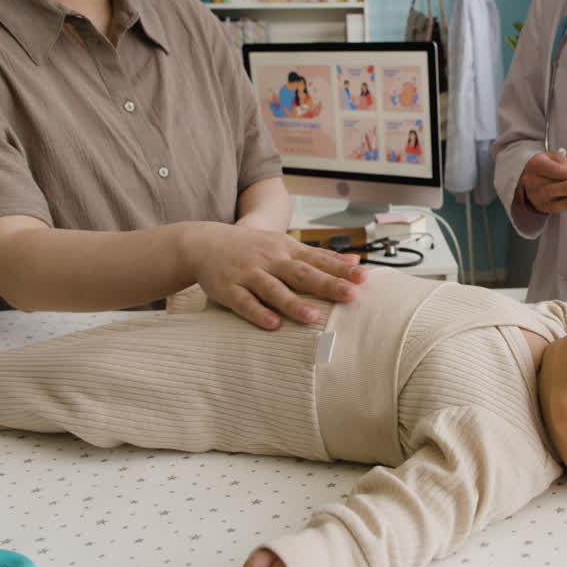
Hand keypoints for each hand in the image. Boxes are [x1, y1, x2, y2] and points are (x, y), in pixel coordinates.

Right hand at [184, 222, 366, 328]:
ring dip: (293, 303)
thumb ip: (318, 255)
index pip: (318, 259)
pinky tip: (273, 325)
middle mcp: (270, 259)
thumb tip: (355, 262)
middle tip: (351, 296)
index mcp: (287, 249)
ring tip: (313, 317)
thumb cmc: (252, 247)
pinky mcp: (228, 288)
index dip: (341, 269)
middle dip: (327, 284)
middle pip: (302, 273)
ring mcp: (248, 273)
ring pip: (273, 289)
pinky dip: (258, 313)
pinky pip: (244, 302)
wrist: (204, 242)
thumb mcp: (285, 244)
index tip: (363, 279)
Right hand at [517, 151, 566, 213]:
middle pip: (557, 186)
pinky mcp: (539, 206)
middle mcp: (531, 181)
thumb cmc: (547, 165)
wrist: (530, 176)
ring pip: (557, 199)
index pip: (556, 171)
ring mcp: (534, 195)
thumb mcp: (556, 158)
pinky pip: (557, 207)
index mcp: (536, 165)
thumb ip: (566, 165)